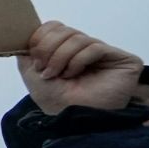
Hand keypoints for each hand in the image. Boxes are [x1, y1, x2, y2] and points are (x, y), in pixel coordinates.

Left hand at [17, 21, 142, 114]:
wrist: (74, 120)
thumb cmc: (56, 101)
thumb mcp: (32, 74)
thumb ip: (27, 52)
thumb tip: (25, 33)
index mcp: (67, 51)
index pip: (54, 27)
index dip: (41, 37)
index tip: (35, 59)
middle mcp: (86, 50)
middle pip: (64, 30)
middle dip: (48, 48)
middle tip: (44, 68)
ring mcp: (105, 54)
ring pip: (78, 37)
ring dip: (61, 57)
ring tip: (59, 75)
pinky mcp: (123, 59)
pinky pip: (94, 47)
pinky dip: (78, 60)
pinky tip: (74, 74)